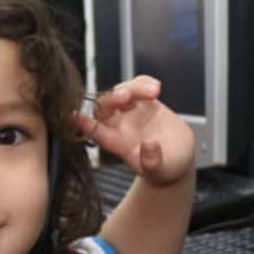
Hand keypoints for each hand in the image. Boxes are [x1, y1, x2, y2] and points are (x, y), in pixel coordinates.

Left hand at [74, 76, 195, 186]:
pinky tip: (157, 88)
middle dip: (111, 98)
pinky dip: (145, 82)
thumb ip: (153, 162)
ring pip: (122, 91)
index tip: (75, 115)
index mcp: (117, 143)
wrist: (178, 156)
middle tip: (126, 96)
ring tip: (154, 92)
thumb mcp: (161, 170)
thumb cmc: (164, 167)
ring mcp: (132, 111)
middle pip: (105, 107)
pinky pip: (139, 84)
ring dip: (133, 88)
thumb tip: (148, 145)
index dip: (86, 124)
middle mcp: (120, 125)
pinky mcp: (146, 101)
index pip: (96, 132)